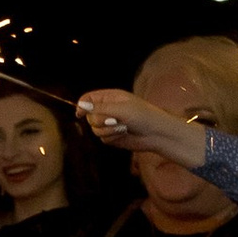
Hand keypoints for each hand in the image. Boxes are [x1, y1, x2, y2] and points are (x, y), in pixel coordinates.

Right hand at [78, 86, 204, 168]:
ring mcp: (109, 124)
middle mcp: (107, 110)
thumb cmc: (143, 116)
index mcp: (110, 97)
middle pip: (89, 116)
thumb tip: (81, 105)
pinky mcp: (111, 136)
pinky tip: (124, 134)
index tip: (80, 113)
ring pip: (94, 129)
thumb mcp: (121, 108)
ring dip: (108, 130)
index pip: (88, 98)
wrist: (157, 133)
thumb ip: (100, 108)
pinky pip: (102, 138)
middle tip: (114, 120)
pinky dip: (112, 137)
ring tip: (123, 128)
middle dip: (100, 120)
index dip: (82, 105)